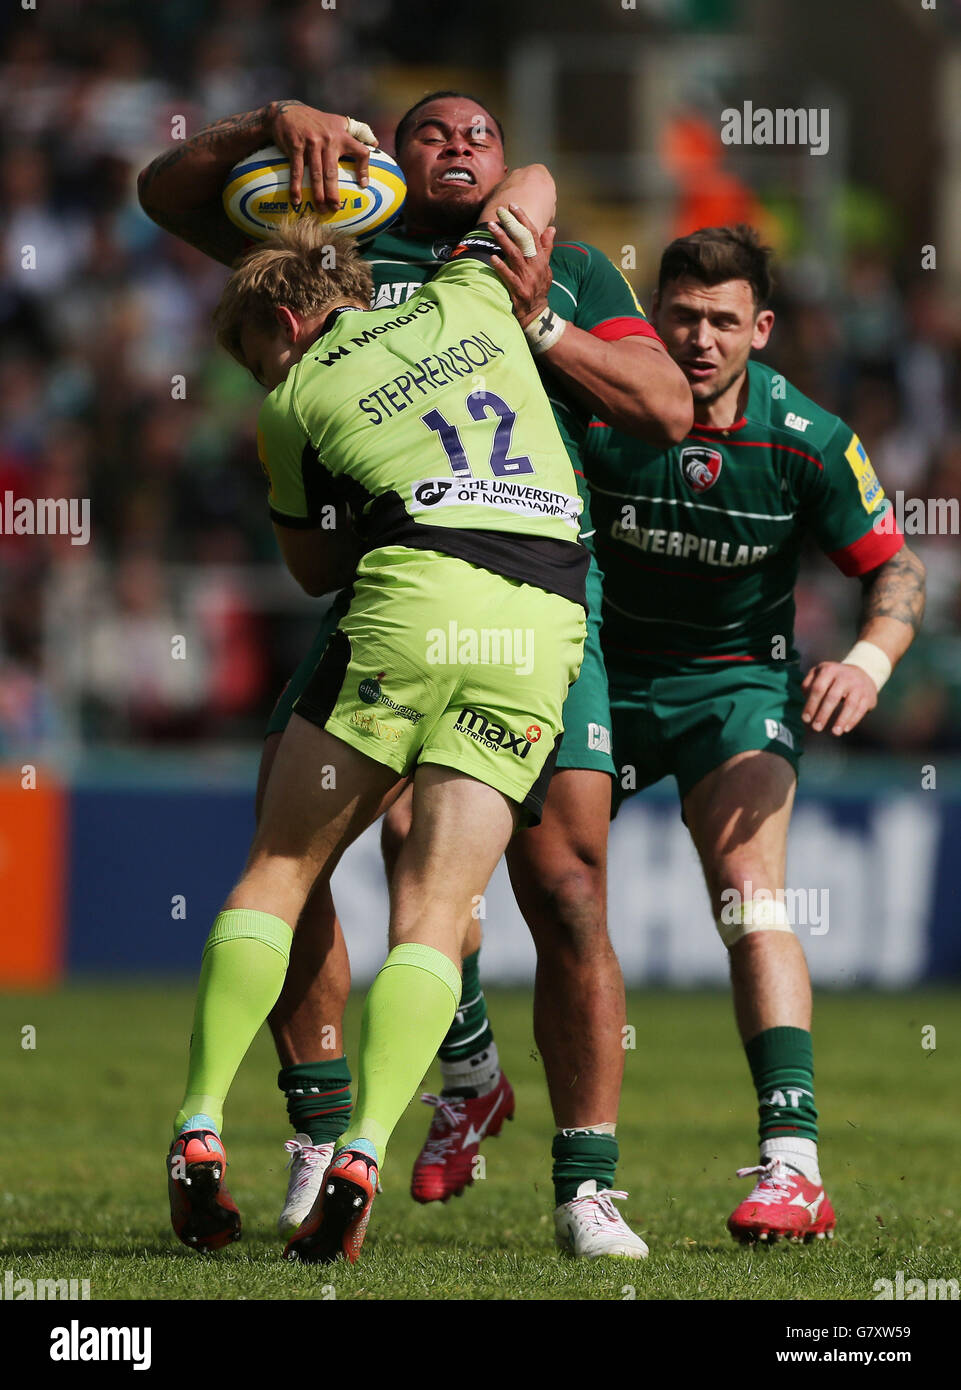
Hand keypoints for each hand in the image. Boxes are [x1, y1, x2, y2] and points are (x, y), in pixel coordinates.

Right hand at [267, 102, 377, 209]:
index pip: (360, 151)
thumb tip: (376, 144)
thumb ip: (357, 131)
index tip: (364, 185)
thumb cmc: (317, 120)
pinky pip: (297, 170)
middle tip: (336, 208)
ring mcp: (311, 143)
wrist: (287, 111)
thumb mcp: (338, 121)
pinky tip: (296, 200)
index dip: (364, 169)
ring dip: (318, 194)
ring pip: (316, 174)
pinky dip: (296, 186)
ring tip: (320, 209)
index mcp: (341, 135)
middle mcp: (329, 139)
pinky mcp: (295, 146)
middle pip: (332, 172)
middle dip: (333, 193)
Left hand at [486, 203, 554, 326]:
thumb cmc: (539, 288)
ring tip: (492, 227)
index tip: (513, 206)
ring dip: (503, 239)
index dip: (523, 219)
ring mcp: (527, 278)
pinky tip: (492, 257)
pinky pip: (509, 276)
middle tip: (499, 211)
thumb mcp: (546, 268)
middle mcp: (535, 266)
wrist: (537, 314)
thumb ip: (546, 248)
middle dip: (511, 224)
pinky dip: (501, 267)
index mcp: (540, 259)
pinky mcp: (519, 291)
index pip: (533, 234)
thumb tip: (551, 229)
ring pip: (514, 254)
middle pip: (523, 240)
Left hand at [801, 661, 878, 734]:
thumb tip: (805, 702)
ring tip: (834, 733)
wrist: (862, 673)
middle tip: (816, 728)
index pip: (818, 689)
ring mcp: (858, 686)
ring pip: (850, 704)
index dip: (811, 705)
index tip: (806, 719)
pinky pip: (861, 709)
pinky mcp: (868, 696)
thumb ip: (808, 685)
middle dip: (823, 714)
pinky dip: (853, 720)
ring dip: (841, 720)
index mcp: (829, 670)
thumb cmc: (833, 679)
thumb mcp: (819, 674)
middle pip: (832, 697)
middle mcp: (845, 676)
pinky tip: (845, 729)